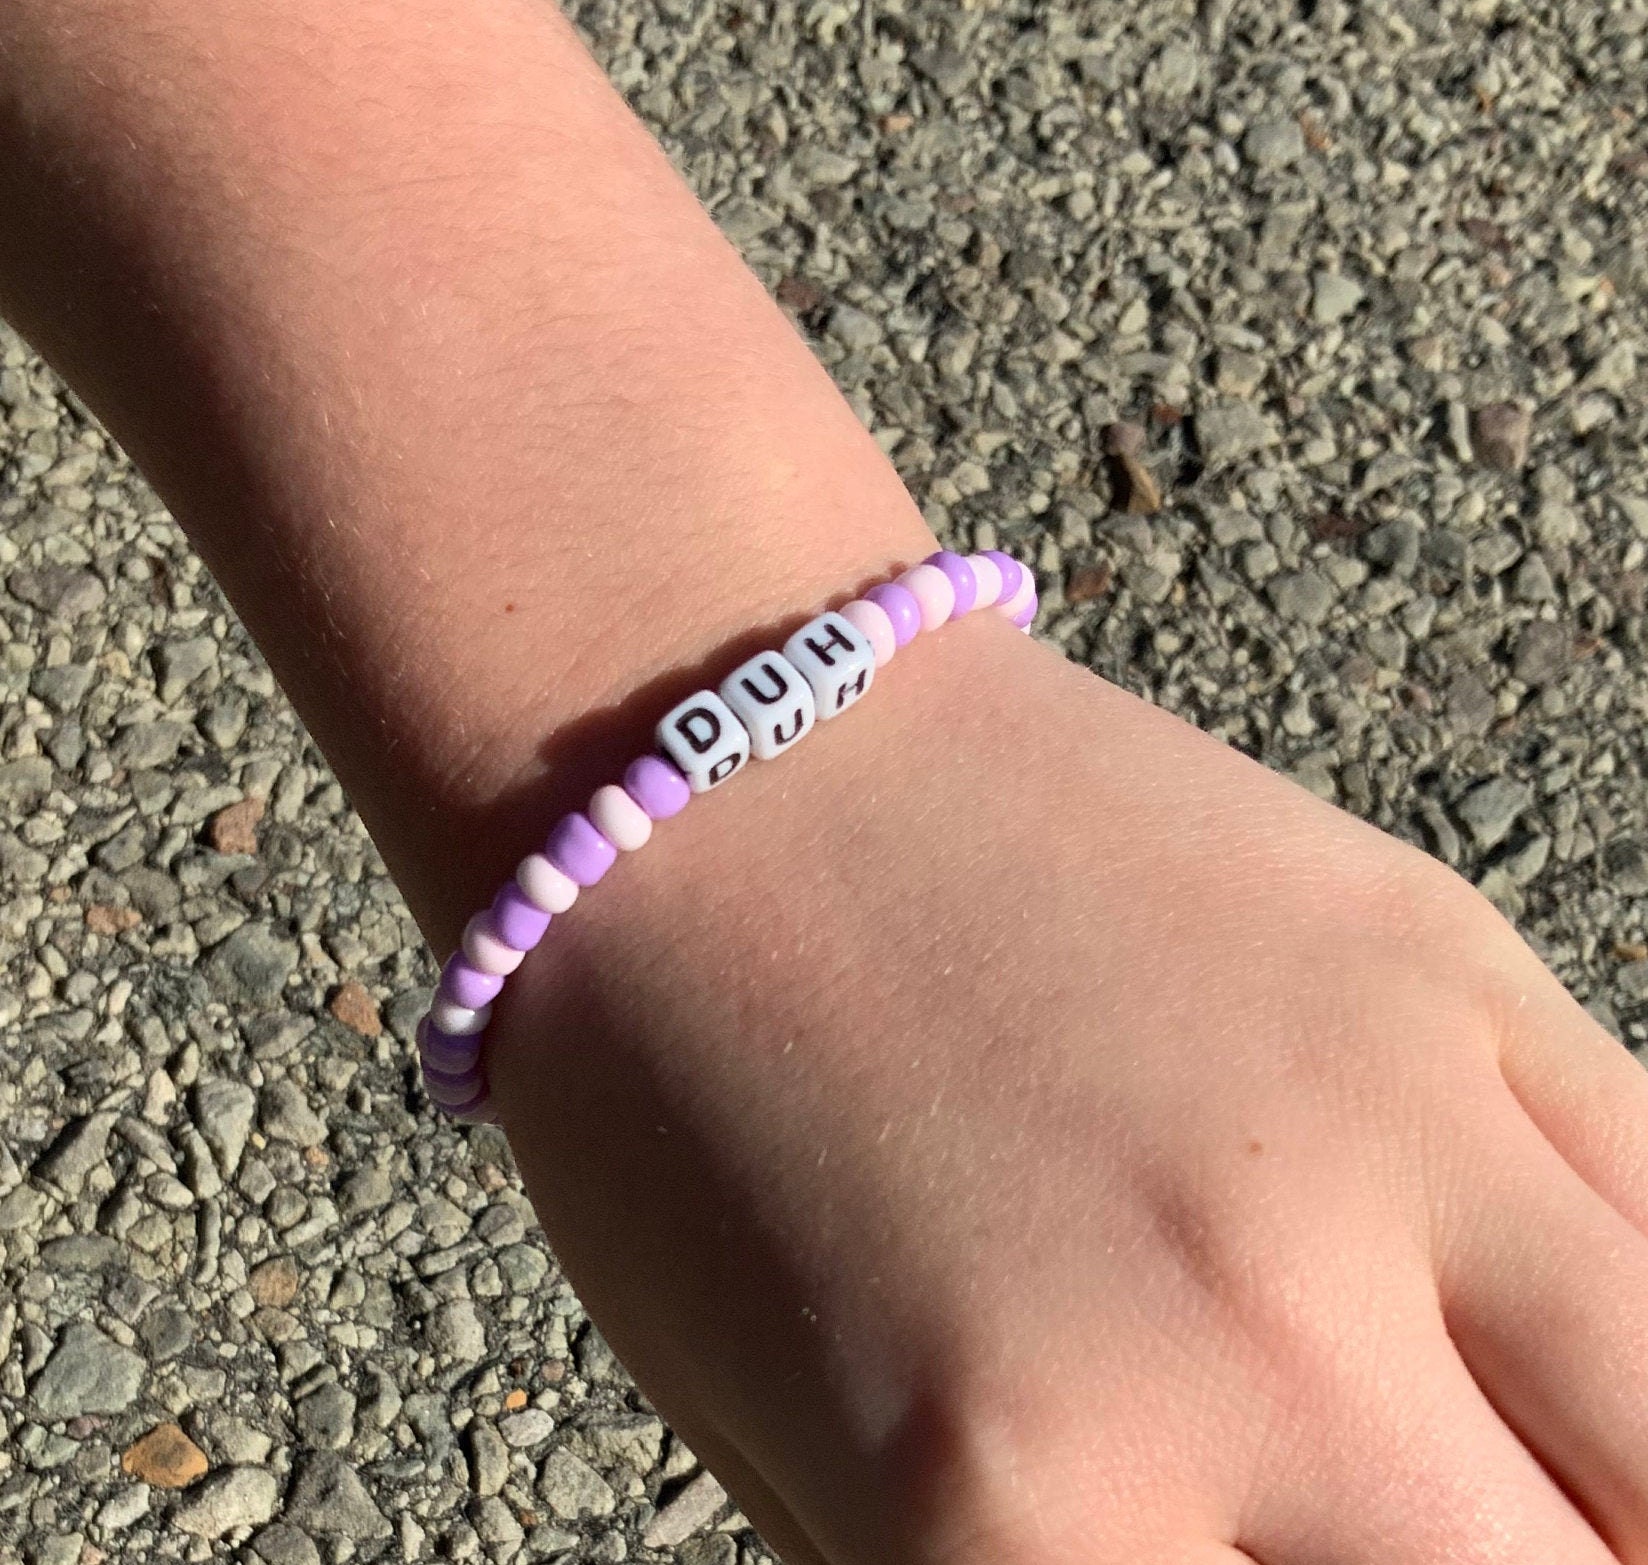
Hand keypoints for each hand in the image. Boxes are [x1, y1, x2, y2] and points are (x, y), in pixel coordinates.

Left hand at [492, 614, 1647, 1564]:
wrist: (717, 766)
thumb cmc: (686, 1102)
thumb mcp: (792, 1441)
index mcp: (1015, 1508)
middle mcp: (1244, 1341)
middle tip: (1402, 1532)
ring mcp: (1379, 1129)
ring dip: (1616, 1499)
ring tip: (1522, 1480)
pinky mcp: (1440, 963)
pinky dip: (1637, 1334)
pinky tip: (1566, 1358)